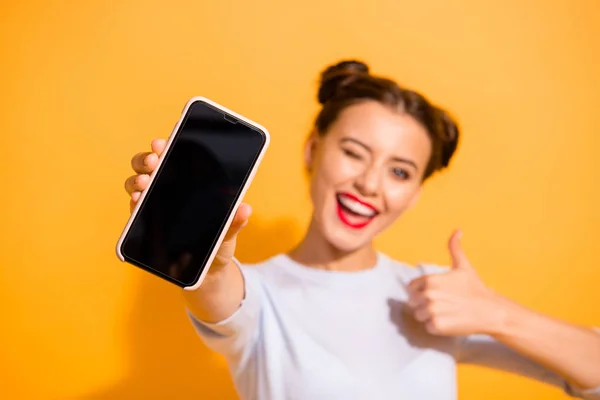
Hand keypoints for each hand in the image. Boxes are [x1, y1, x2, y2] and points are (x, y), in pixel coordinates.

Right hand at [124, 138, 251, 272]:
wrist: (208, 271)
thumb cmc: (219, 243)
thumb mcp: (230, 232)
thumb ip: (235, 221)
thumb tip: (245, 209)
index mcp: (192, 182)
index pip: (176, 156)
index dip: (167, 145)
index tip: (163, 143)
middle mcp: (170, 188)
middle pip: (151, 165)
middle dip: (147, 159)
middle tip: (154, 161)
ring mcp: (156, 204)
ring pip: (138, 183)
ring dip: (137, 179)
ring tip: (144, 183)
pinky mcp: (147, 223)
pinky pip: (135, 208)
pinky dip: (134, 202)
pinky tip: (138, 200)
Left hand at [407, 230, 501, 335]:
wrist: (490, 311)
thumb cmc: (475, 289)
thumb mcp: (463, 266)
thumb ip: (455, 248)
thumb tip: (457, 230)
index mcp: (430, 280)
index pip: (411, 288)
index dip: (422, 291)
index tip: (437, 294)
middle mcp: (428, 295)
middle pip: (413, 303)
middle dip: (425, 304)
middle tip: (444, 304)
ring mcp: (432, 311)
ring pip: (419, 316)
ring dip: (430, 316)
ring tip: (448, 312)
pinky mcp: (436, 326)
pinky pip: (427, 328)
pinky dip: (437, 328)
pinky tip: (450, 322)